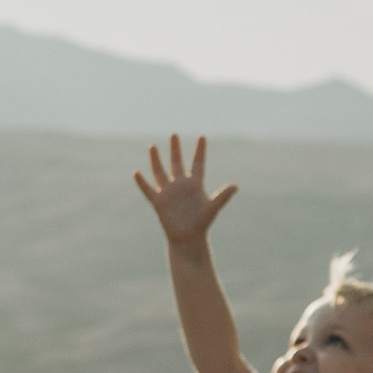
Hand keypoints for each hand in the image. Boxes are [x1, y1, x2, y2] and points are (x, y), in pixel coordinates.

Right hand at [134, 134, 238, 250]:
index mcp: (195, 184)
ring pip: (160, 172)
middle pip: (177, 163)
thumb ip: (222, 196)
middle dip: (175, 149)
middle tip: (174, 134)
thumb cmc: (202, 224)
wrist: (188, 238)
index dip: (200, 150)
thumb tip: (236, 186)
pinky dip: (142, 182)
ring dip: (156, 160)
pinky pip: (148, 189)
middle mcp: (180, 185)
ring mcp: (168, 192)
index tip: (202, 136)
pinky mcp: (159, 202)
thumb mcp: (213, 208)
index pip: (198, 163)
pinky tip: (136, 173)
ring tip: (152, 146)